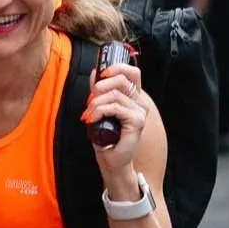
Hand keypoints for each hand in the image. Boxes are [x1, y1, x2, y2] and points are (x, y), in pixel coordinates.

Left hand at [84, 62, 151, 192]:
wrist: (111, 159)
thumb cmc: (106, 137)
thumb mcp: (99, 108)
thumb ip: (99, 91)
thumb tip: (95, 73)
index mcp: (132, 96)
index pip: (132, 72)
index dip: (117, 67)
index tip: (102, 73)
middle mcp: (139, 102)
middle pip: (123, 79)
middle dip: (101, 86)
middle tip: (90, 99)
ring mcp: (139, 111)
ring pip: (115, 94)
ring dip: (96, 103)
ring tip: (89, 114)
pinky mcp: (137, 121)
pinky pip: (116, 108)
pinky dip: (100, 111)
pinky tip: (93, 119)